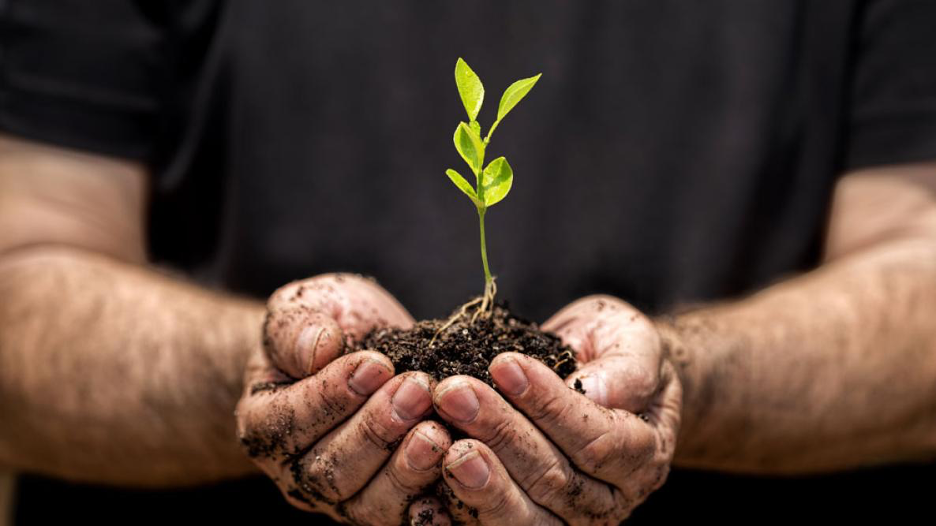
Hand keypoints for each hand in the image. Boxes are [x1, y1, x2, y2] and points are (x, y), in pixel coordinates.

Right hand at [235, 274, 451, 524]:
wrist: (363, 347)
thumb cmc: (329, 324)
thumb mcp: (304, 307)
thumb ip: (296, 327)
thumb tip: (317, 347)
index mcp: (266, 425)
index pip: (290, 423)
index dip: (333, 395)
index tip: (377, 363)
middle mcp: (299, 473)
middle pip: (331, 472)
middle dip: (377, 430)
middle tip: (417, 390)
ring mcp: (347, 498)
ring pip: (370, 504)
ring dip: (407, 468)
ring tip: (439, 430)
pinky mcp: (392, 506)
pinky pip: (410, 519)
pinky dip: (433, 507)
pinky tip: (458, 481)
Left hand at [432, 295, 680, 523]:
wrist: (599, 378)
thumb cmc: (612, 354)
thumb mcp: (632, 341)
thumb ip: (626, 367)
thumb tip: (597, 390)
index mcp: (641, 456)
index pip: (598, 441)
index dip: (550, 406)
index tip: (504, 365)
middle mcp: (607, 502)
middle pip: (554, 480)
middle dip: (500, 433)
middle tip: (453, 392)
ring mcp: (564, 522)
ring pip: (523, 517)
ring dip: (478, 479)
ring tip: (441, 442)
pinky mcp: (522, 524)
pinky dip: (454, 516)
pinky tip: (424, 495)